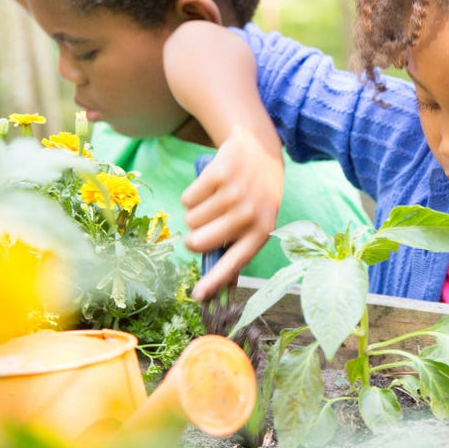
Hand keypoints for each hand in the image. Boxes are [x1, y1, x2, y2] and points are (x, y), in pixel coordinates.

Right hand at [182, 126, 284, 299]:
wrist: (259, 151)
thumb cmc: (255, 195)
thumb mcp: (257, 220)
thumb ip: (237, 246)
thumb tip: (214, 282)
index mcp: (261, 231)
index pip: (234, 263)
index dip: (214, 281)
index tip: (197, 296)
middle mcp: (249, 215)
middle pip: (198, 242)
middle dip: (193, 237)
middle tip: (206, 224)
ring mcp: (234, 194)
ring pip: (190, 220)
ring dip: (196, 212)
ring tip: (216, 200)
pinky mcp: (218, 175)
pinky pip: (187, 199)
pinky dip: (193, 195)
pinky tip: (211, 186)